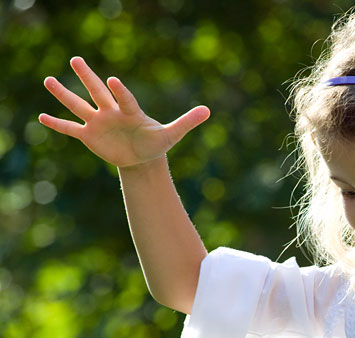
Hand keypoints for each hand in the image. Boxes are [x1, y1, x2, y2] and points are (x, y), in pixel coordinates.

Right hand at [39, 57, 209, 167]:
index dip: (121, 91)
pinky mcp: (90, 136)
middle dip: (88, 77)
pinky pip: (71, 129)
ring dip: (64, 95)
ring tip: (48, 79)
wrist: (143, 157)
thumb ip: (188, 121)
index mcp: (131, 111)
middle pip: (98, 92)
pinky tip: (41, 117)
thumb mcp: (173, 134)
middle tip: (76, 59)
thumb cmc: (157, 143)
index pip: (125, 99)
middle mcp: (112, 112)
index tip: (113, 80)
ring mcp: (99, 123)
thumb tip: (209, 110)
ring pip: (79, 106)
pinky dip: (58, 124)